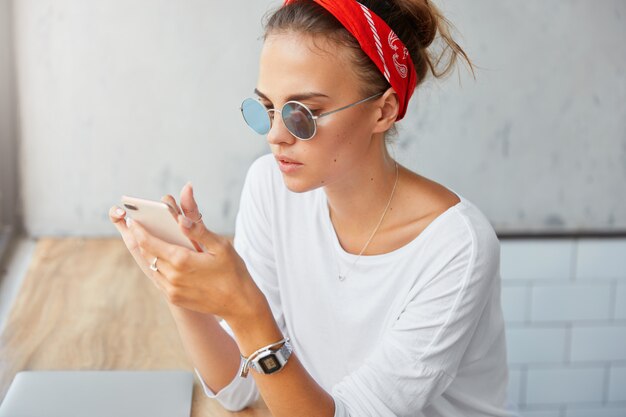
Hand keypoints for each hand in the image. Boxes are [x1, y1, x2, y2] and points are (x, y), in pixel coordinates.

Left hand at [110, 183, 263, 321]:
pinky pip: (158, 278)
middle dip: (140, 239)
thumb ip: (199, 230)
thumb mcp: (221, 246)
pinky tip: (161, 259)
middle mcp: (172, 276)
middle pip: (147, 254)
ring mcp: (172, 290)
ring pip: (151, 266)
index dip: (138, 229)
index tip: (132, 219)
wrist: (239, 305)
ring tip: (147, 241)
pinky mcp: (175, 299)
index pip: (149, 242)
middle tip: (137, 226)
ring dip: (148, 253)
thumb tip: (180, 219)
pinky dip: (156, 266)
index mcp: (181, 260)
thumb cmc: (234, 272)